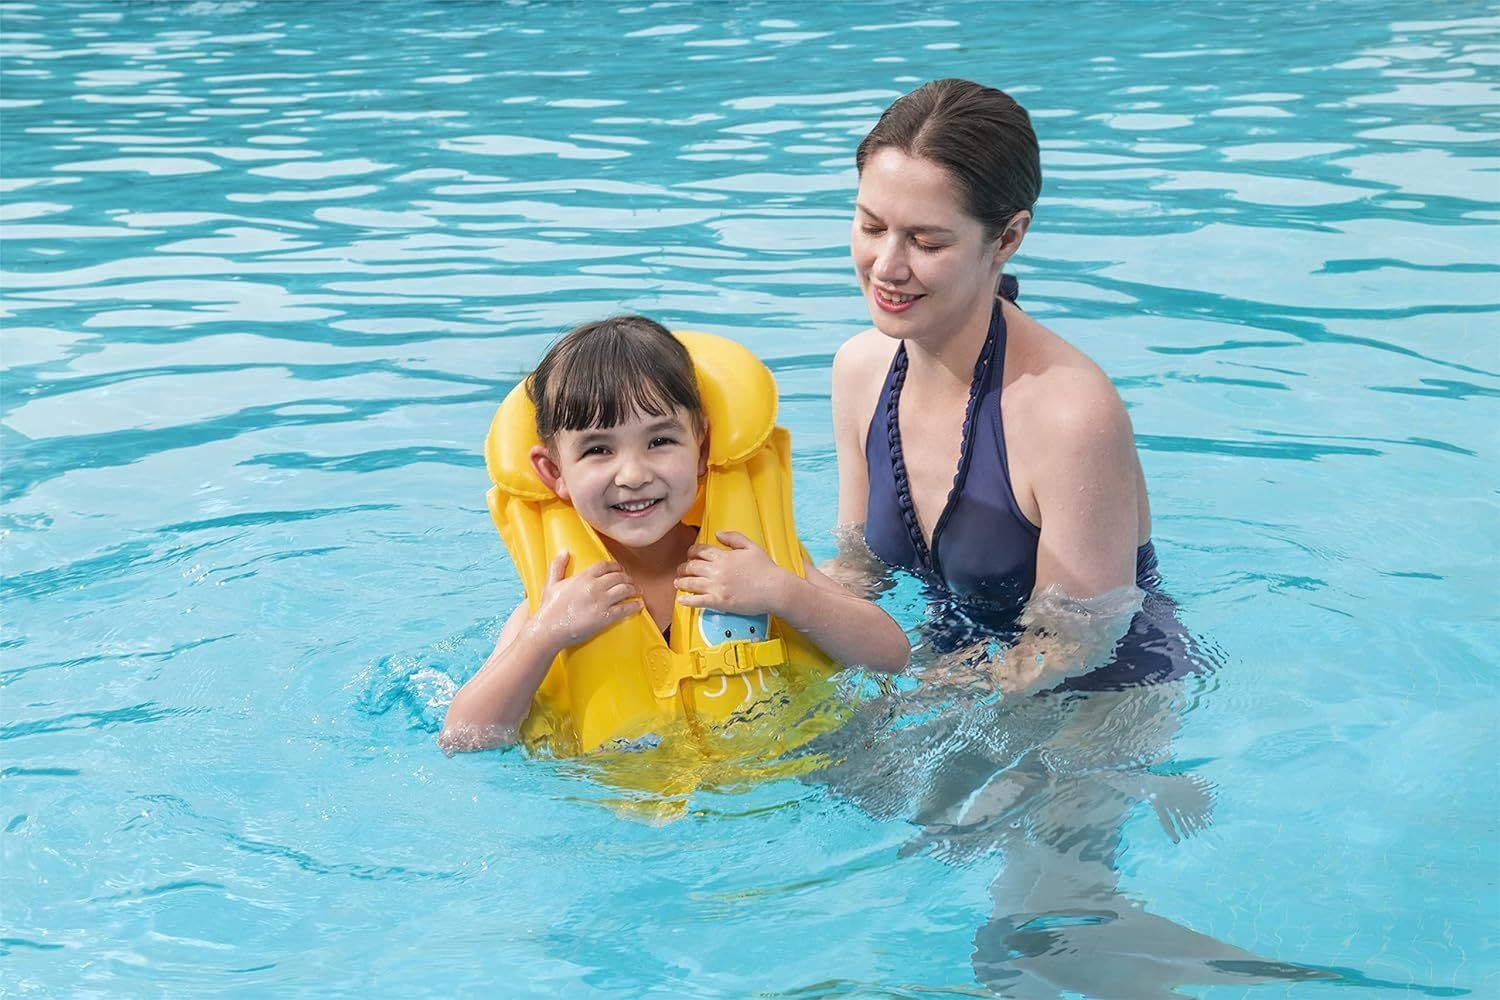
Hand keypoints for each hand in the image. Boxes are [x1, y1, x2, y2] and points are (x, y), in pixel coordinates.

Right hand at [530, 551, 641, 649]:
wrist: (549, 629)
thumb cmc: (549, 608)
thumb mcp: (551, 583)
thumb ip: (557, 566)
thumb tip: (564, 551)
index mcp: (583, 577)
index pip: (605, 566)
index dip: (616, 566)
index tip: (620, 569)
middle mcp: (595, 587)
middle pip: (618, 577)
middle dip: (627, 578)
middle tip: (631, 582)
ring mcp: (602, 602)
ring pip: (625, 590)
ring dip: (634, 590)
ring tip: (637, 592)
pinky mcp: (606, 617)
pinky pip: (626, 608)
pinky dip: (635, 605)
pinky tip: (639, 605)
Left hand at [675, 531, 790, 614]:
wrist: (775, 588)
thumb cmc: (766, 569)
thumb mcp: (751, 546)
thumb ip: (733, 537)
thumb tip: (717, 534)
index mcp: (724, 556)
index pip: (700, 551)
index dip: (691, 552)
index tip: (689, 555)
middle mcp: (717, 570)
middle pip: (692, 567)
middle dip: (683, 567)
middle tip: (681, 570)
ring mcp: (716, 587)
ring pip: (691, 583)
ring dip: (681, 582)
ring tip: (677, 583)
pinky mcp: (719, 602)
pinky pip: (697, 601)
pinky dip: (687, 600)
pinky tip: (681, 600)